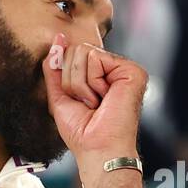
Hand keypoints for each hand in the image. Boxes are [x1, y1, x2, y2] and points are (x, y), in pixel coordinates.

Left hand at [43, 33, 144, 173]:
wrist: (97, 149)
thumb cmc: (82, 131)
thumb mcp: (59, 95)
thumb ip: (55, 67)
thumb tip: (57, 38)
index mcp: (100, 75)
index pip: (72, 54)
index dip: (66, 77)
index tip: (79, 102)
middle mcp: (114, 70)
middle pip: (76, 50)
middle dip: (72, 80)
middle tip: (88, 103)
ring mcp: (124, 69)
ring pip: (83, 52)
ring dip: (81, 84)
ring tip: (96, 103)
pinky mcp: (132, 70)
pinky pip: (94, 57)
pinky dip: (92, 82)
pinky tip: (104, 97)